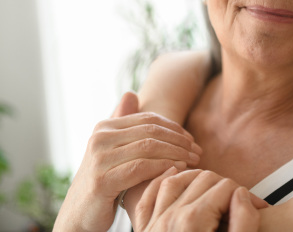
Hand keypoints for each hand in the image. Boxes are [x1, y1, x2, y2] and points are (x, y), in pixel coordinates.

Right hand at [54, 92, 201, 231]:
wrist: (79, 215)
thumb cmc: (104, 182)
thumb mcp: (112, 150)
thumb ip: (123, 125)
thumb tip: (130, 93)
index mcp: (104, 127)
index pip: (149, 119)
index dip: (174, 128)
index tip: (192, 140)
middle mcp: (99, 138)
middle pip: (151, 131)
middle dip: (179, 141)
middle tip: (197, 151)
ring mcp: (99, 159)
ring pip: (149, 147)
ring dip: (177, 153)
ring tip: (192, 161)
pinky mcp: (102, 181)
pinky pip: (141, 167)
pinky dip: (163, 166)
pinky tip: (177, 170)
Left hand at [132, 168, 267, 231]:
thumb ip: (244, 223)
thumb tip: (241, 195)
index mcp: (193, 222)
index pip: (225, 187)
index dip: (245, 194)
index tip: (254, 207)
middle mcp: (170, 218)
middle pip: (203, 180)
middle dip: (225, 186)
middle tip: (239, 203)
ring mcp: (154, 223)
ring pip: (176, 180)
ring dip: (196, 179)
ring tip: (214, 187)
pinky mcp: (145, 231)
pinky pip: (150, 196)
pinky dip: (162, 182)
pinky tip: (174, 177)